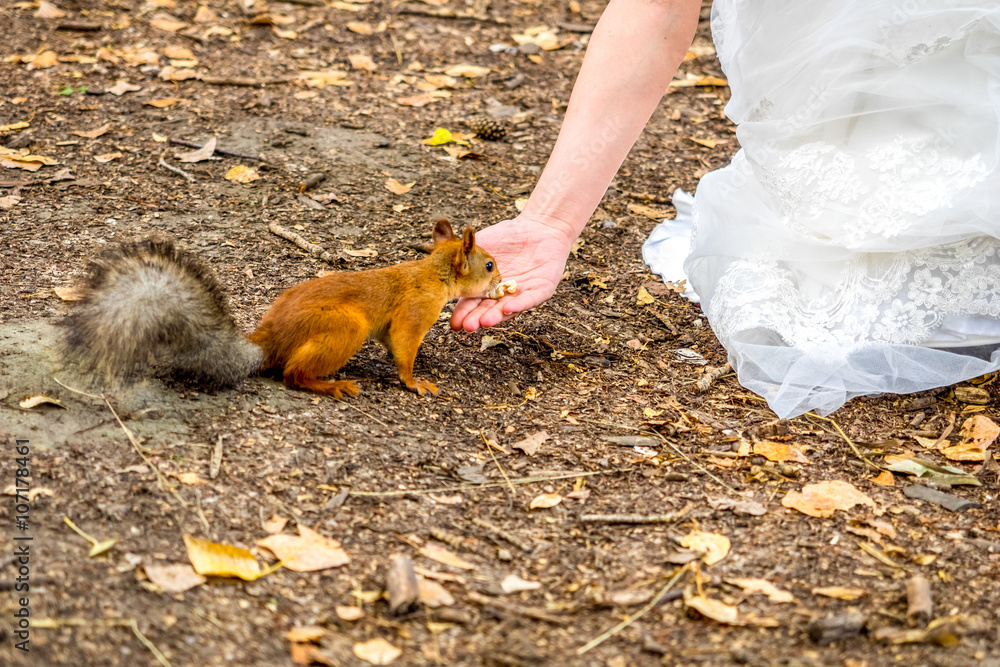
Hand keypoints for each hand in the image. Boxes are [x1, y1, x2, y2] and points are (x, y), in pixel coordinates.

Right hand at [450, 217, 574, 331]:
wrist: (538, 226)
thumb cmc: (508, 235)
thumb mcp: (481, 244)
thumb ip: (463, 254)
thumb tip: (440, 261)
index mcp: (486, 286)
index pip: (472, 303)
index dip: (463, 313)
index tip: (454, 323)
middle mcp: (503, 294)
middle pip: (488, 310)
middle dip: (478, 318)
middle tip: (467, 326)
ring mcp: (522, 293)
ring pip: (508, 309)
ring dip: (496, 316)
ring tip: (484, 322)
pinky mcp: (541, 289)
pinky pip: (530, 298)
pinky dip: (519, 304)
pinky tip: (508, 308)